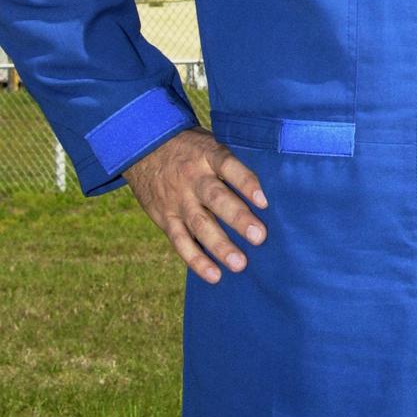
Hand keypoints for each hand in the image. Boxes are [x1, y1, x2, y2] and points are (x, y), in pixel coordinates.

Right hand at [122, 126, 267, 284]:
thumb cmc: (191, 148)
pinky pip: (180, 241)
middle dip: (238, 218)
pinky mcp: (165, 217)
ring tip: (240, 264)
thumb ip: (231, 160)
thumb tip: (272, 178)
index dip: (245, 182)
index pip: (228, 165)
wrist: (143, 147)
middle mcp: (192, 177)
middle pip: (216, 198)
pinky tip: (214, 275)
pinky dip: (196, 260)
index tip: (264, 200)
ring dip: (220, 246)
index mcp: (207, 154)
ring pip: (199, 224)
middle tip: (259, 237)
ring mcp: (177, 199)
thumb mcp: (208, 142)